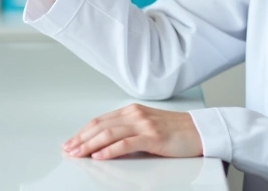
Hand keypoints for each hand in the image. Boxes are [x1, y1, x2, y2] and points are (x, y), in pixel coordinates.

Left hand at [62, 104, 202, 160]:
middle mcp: (136, 115)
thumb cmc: (176, 131)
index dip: (83, 131)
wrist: (199, 130)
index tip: (71, 141)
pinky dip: (110, 150)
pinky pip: (126, 143)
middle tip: (68, 149)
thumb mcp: (147, 126)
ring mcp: (144, 125)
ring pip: (109, 133)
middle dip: (81, 138)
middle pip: (101, 126)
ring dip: (90, 145)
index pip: (100, 120)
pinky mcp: (153, 137)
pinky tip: (100, 156)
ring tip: (78, 154)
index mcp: (132, 111)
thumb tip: (105, 143)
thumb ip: (128, 130)